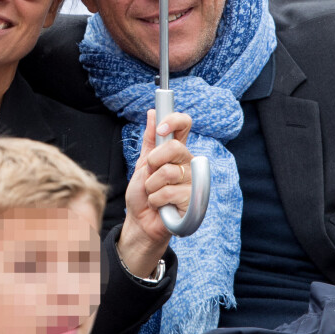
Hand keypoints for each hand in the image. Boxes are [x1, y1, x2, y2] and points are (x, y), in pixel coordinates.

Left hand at [118, 109, 192, 277]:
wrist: (140, 221)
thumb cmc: (143, 192)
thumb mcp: (142, 163)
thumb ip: (150, 139)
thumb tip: (152, 113)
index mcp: (176, 151)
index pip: (184, 125)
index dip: (174, 121)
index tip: (160, 128)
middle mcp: (187, 163)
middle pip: (175, 147)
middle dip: (154, 161)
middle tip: (150, 173)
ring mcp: (193, 182)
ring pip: (168, 172)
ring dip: (152, 186)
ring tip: (153, 194)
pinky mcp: (193, 201)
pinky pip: (169, 193)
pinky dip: (156, 200)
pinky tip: (160, 205)